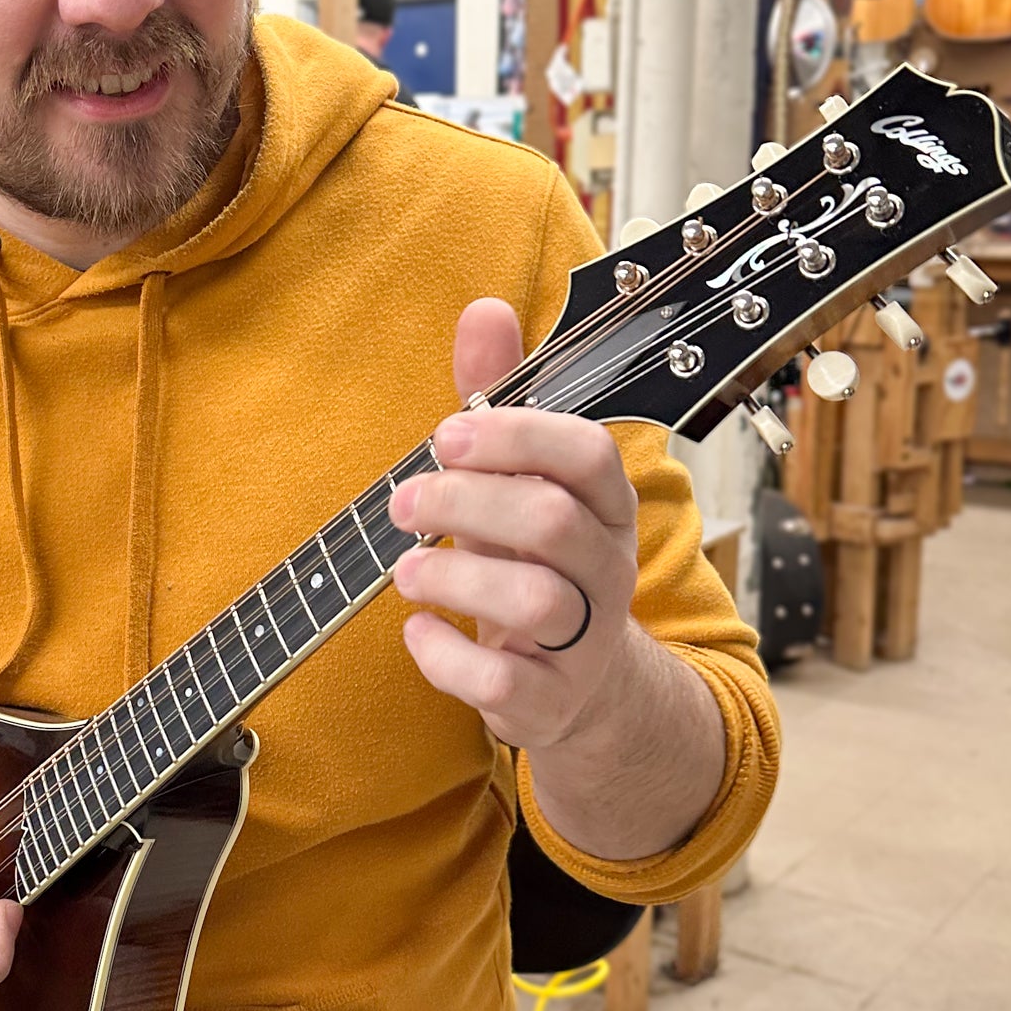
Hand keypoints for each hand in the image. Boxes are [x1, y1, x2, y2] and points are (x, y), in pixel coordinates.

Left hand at [388, 297, 640, 751]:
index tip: (446, 435)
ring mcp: (587, 640)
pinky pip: (504, 681)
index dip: (516, 437)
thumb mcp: (519, 480)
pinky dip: (446, 655)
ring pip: (535, 601)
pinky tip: (417, 629)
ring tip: (405, 568)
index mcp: (605, 504)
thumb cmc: (535, 561)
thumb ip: (499, 400)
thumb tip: (484, 309)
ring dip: (454, 576)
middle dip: (464, 502)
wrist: (580, 686)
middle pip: (551, 521)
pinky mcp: (551, 701)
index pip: (588, 453)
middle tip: (403, 502)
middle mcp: (608, 568)